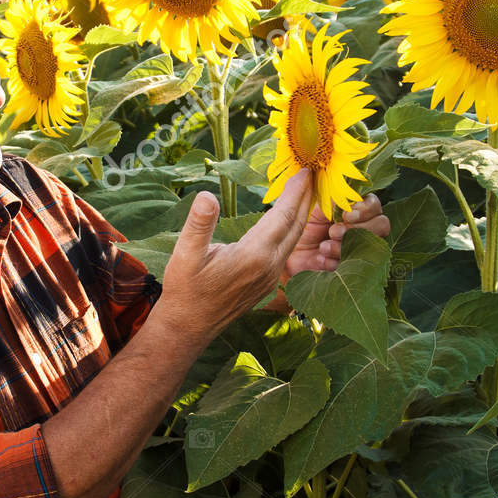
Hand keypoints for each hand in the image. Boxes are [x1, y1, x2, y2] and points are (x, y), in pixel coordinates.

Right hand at [156, 169, 314, 346]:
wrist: (189, 327)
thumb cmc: (186, 289)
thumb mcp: (185, 254)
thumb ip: (199, 223)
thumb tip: (207, 195)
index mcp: (254, 255)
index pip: (282, 216)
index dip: (295, 192)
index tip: (304, 171)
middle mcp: (269, 267)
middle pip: (296, 226)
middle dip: (306, 199)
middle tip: (313, 175)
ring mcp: (271, 277)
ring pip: (293, 240)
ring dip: (300, 215)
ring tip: (303, 193)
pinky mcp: (267, 284)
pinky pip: (285, 251)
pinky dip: (289, 231)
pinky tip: (285, 223)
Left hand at [281, 192, 390, 282]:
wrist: (288, 253)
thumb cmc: (301, 226)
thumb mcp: (312, 207)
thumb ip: (328, 194)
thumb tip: (333, 178)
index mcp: (354, 209)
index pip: (373, 204)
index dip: (365, 209)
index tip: (346, 215)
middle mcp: (362, 227)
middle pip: (382, 224)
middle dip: (358, 228)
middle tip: (333, 232)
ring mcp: (360, 248)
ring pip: (372, 245)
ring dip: (347, 245)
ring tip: (323, 247)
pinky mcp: (352, 267)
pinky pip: (357, 265)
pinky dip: (338, 261)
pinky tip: (321, 260)